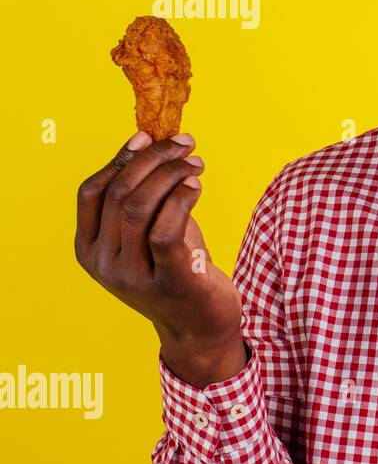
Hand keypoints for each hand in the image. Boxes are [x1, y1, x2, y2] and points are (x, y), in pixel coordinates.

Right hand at [74, 131, 245, 386]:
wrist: (201, 328)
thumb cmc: (178, 270)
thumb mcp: (151, 232)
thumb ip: (147, 196)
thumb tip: (154, 142)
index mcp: (89, 249)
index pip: (91, 192)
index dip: (119, 158)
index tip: (147, 135)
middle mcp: (104, 264)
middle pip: (118, 194)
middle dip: (153, 159)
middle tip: (185, 143)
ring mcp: (133, 277)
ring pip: (139, 207)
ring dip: (170, 174)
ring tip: (195, 163)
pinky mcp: (168, 283)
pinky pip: (165, 230)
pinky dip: (180, 200)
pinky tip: (195, 186)